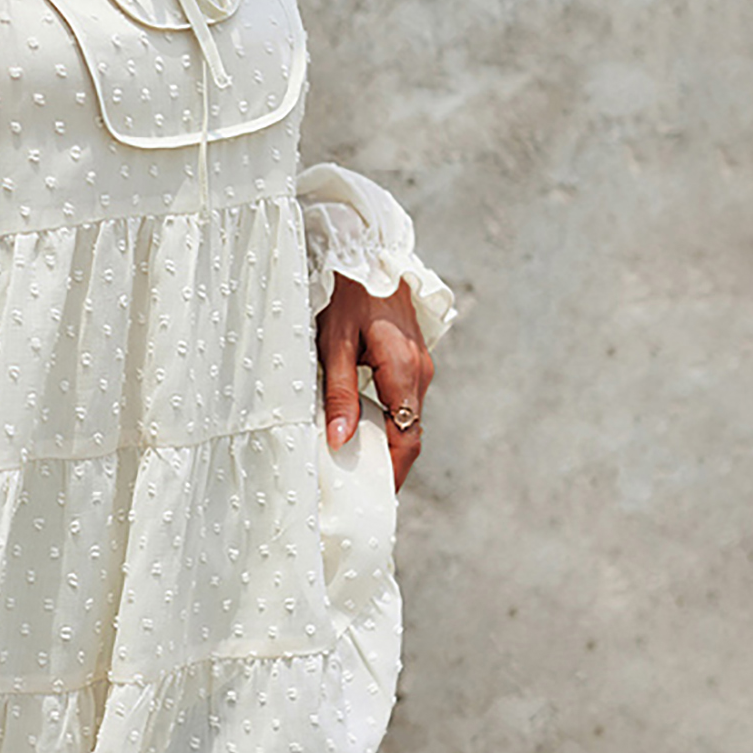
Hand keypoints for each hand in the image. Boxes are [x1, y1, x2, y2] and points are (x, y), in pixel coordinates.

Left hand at [317, 273, 433, 490]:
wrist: (362, 254)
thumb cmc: (344, 295)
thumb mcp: (333, 344)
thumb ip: (339, 393)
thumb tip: (340, 441)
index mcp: (405, 372)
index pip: (405, 439)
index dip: (392, 473)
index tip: (374, 499)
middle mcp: (420, 373)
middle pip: (409, 433)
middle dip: (389, 465)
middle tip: (362, 492)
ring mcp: (418, 366)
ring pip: (406, 418)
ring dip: (386, 443)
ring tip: (357, 468)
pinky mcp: (409, 359)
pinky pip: (402, 401)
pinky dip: (386, 422)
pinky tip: (361, 431)